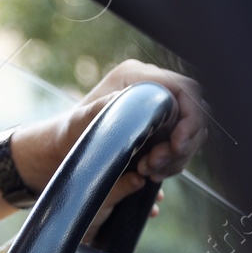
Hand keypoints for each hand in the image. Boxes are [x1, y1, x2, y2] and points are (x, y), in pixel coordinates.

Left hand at [14, 59, 206, 209]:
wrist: (57, 155)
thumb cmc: (65, 136)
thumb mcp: (80, 123)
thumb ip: (103, 110)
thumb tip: (127, 100)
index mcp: (135, 77)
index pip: (186, 90)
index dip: (191, 118)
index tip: (176, 146)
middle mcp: (151, 89)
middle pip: (193, 115)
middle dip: (180, 145)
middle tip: (152, 166)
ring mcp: (157, 110)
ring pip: (189, 134)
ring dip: (174, 159)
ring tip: (145, 172)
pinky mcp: (159, 131)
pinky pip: (179, 148)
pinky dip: (170, 164)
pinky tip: (148, 175)